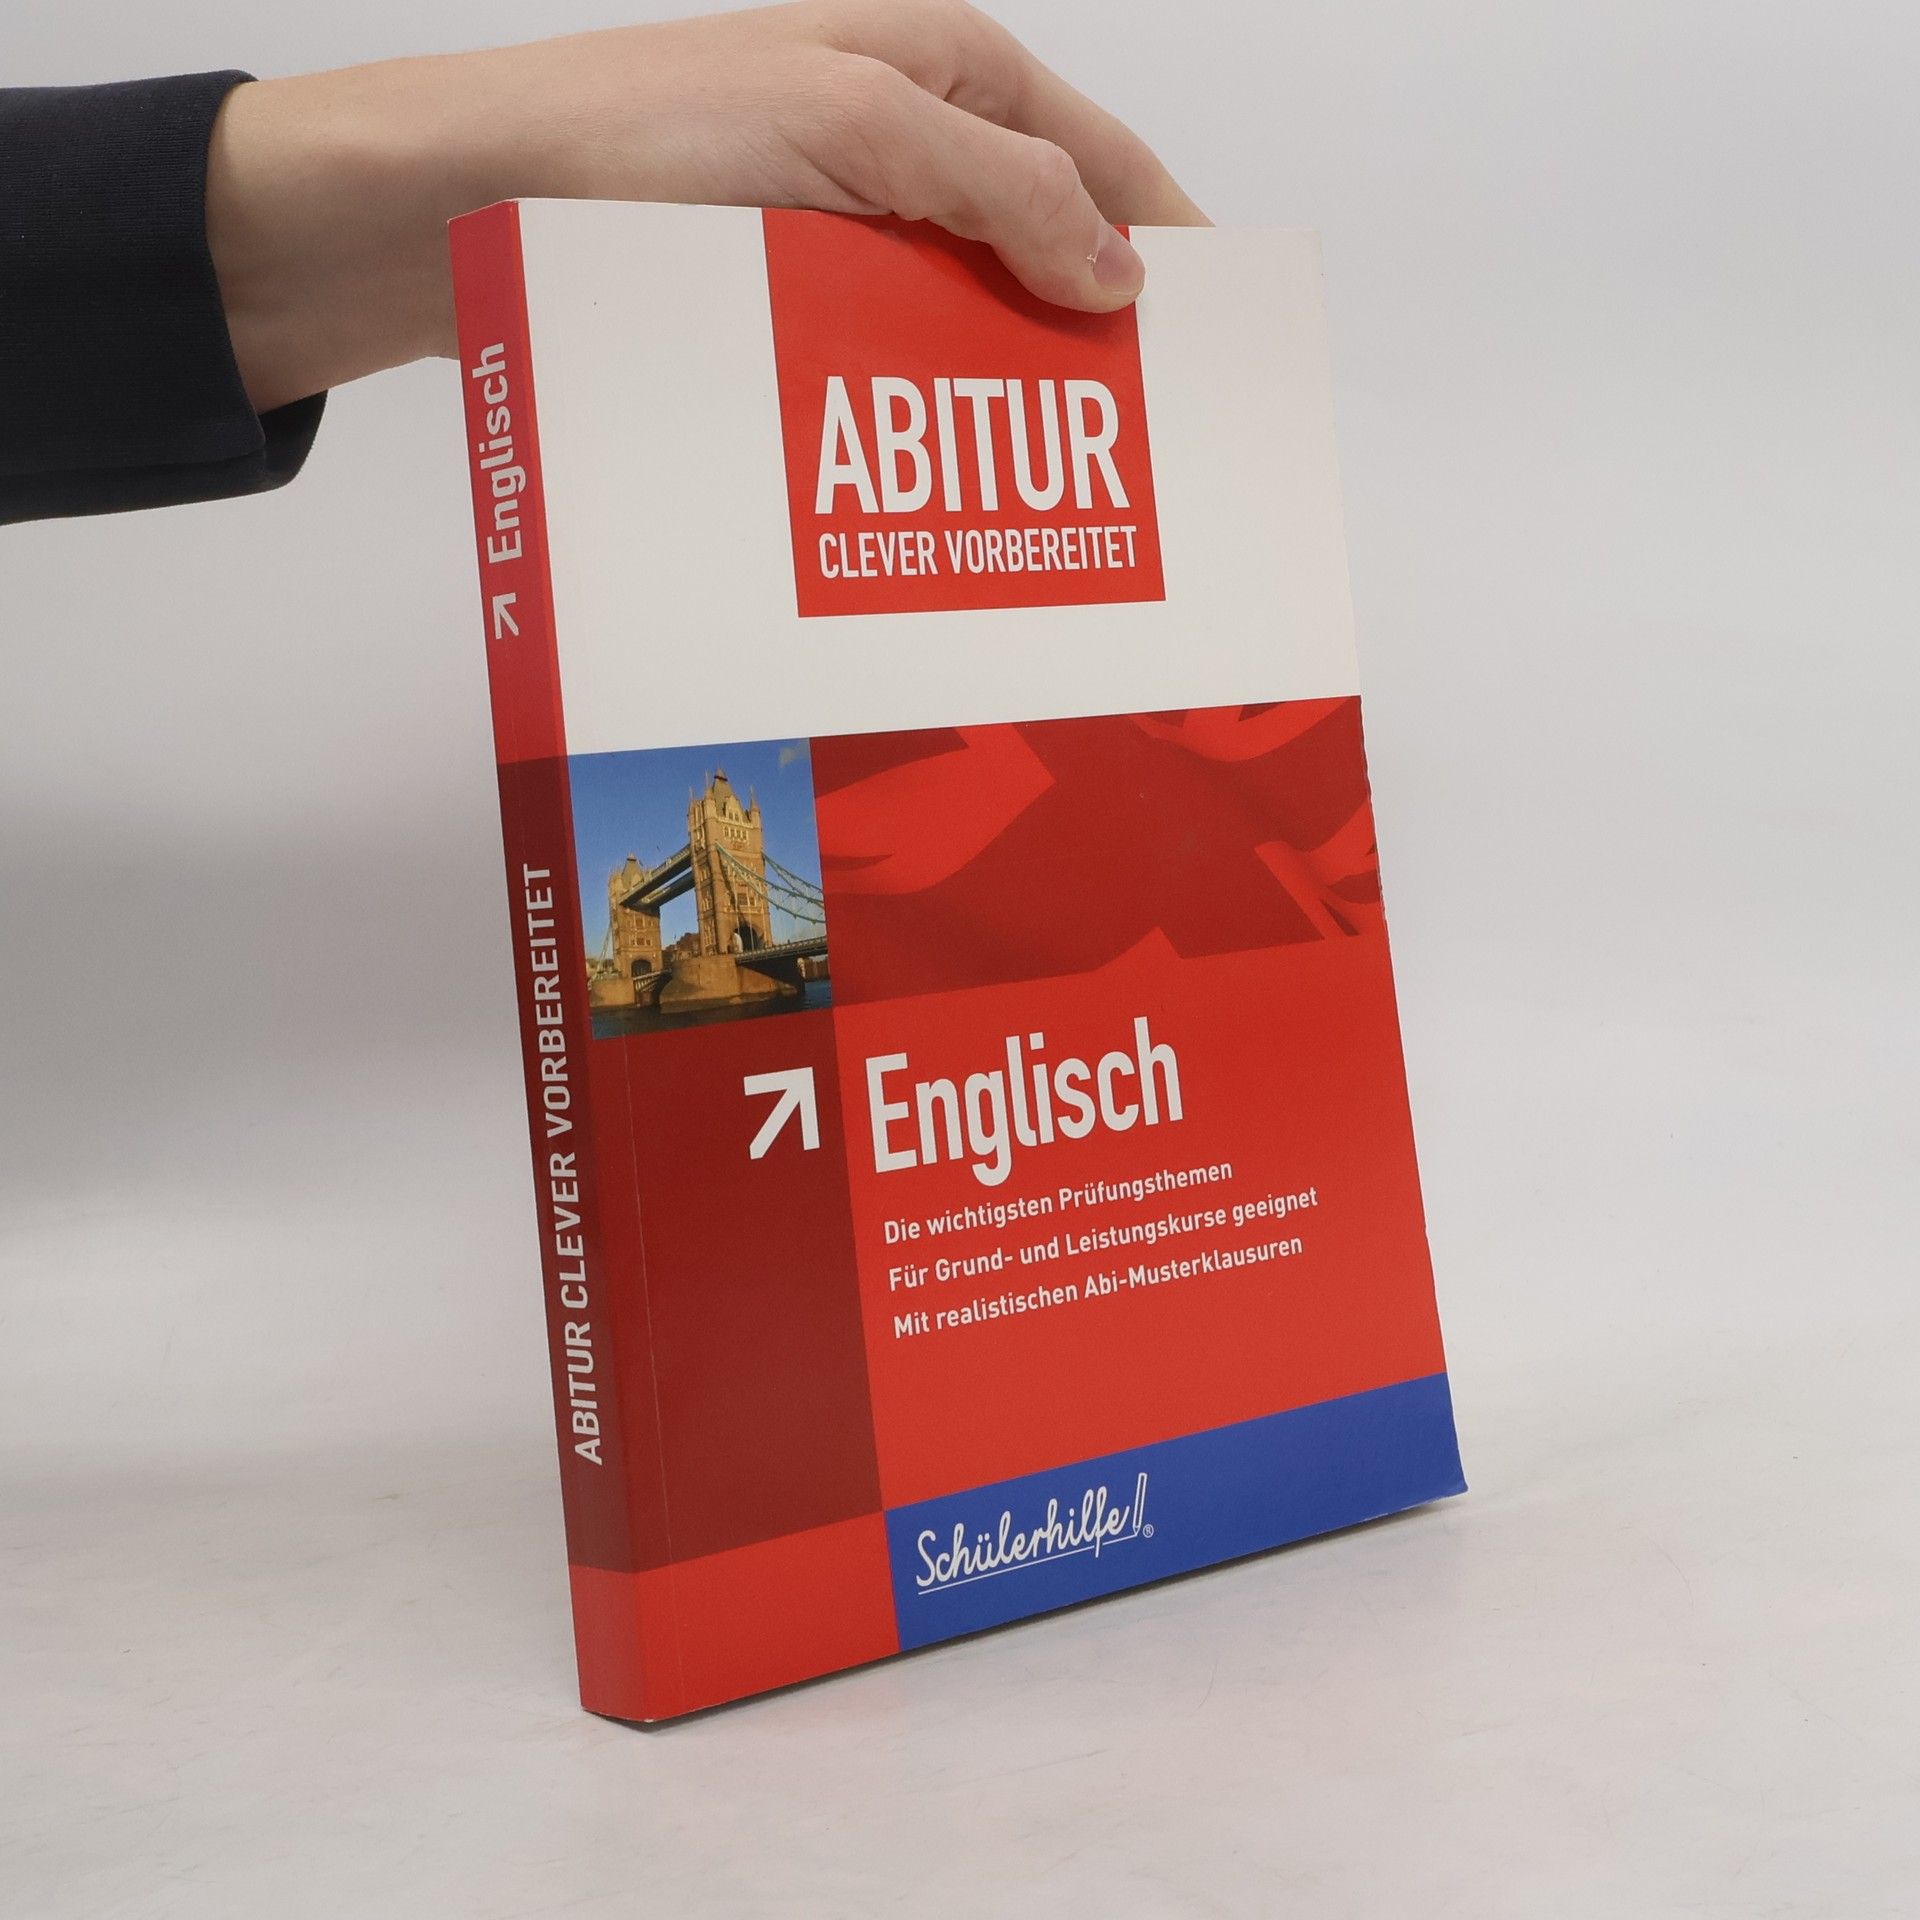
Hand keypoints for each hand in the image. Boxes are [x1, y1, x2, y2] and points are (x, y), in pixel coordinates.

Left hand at [205, 0, 1207, 413]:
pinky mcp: (783, 290)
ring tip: (1044, 491)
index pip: (1103, 162)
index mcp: (945, 68)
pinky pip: (883, 355)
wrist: (466, 195)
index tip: (1218, 357)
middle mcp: (905, 140)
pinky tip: (934, 477)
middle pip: (1041, 248)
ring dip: (1000, 393)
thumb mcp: (853, 128)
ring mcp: (843, 220)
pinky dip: (917, 410)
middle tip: (1137, 454)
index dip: (1168, 251)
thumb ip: (1001, 191)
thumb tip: (1120, 273)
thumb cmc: (646, 133)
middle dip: (1089, 341)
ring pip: (964, 317)